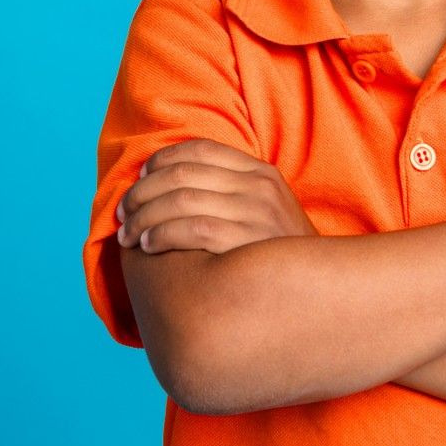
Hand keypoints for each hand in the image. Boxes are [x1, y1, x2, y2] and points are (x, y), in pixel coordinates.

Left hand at [116, 137, 320, 255]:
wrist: (322, 296)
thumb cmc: (279, 258)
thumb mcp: (266, 213)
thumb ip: (230, 194)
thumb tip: (168, 186)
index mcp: (261, 173)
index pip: (199, 150)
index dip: (160, 162)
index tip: (139, 180)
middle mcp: (260, 188)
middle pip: (182, 175)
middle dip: (142, 193)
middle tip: (123, 213)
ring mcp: (257, 214)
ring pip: (181, 201)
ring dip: (144, 217)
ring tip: (128, 235)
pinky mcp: (249, 242)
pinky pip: (192, 229)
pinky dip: (162, 234)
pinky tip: (149, 246)